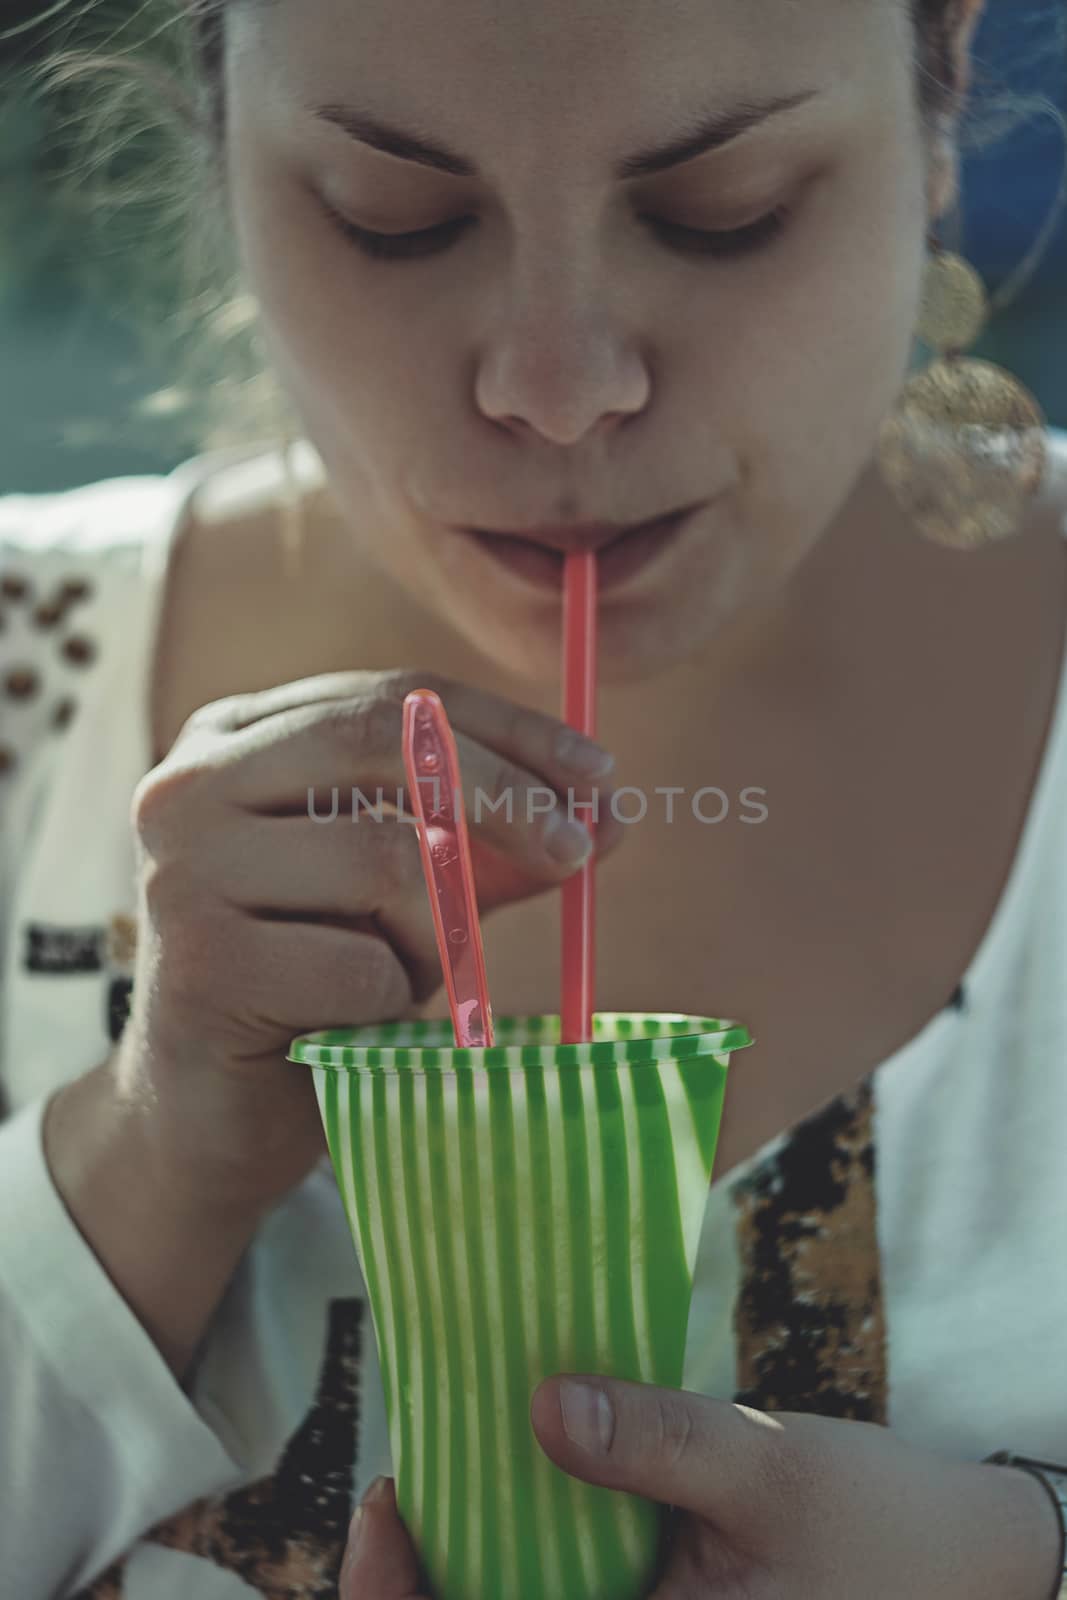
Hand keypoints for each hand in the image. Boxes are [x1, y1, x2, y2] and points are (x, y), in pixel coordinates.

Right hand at [119, 667, 620, 1219]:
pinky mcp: (201, 964)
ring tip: (404, 975)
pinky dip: (394, 1002)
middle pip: (385, 742)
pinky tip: (349, 1025)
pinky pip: (364, 967)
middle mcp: (192, 783)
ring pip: (386, 860)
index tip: (600, 774)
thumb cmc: (317, 982)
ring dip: (436, 932)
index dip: (511, 729)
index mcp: (238, 737)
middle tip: (578, 851)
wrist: (211, 1110)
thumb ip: (496, 842)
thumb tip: (612, 811)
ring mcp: (184, 870)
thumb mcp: (414, 890)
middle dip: (505, 795)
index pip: (400, 698)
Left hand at [340, 1378, 1062, 1597]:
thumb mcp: (765, 1468)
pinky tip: (515, 1482)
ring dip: (468, 1562)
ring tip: (445, 1473)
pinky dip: (522, 1551)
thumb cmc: (875, 1523)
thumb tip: (544, 1403)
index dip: (399, 1599)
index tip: (384, 1505)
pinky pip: (564, 1592)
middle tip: (400, 1484)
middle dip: (422, 1578)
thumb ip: (656, 1441)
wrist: (962, 1557)